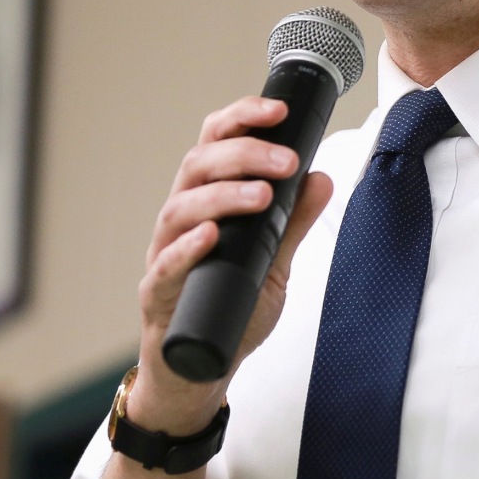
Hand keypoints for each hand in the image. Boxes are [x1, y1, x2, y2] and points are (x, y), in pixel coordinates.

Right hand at [132, 96, 333, 431]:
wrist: (201, 369)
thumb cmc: (232, 308)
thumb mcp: (275, 263)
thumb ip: (294, 223)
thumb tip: (322, 179)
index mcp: (207, 201)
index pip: (216, 143)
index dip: (242, 118)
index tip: (278, 109)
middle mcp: (180, 219)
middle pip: (198, 166)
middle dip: (244, 154)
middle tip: (286, 161)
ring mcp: (165, 255)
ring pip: (180, 208)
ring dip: (222, 195)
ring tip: (261, 195)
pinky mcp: (157, 294)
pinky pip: (165, 266)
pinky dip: (187, 248)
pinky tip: (210, 236)